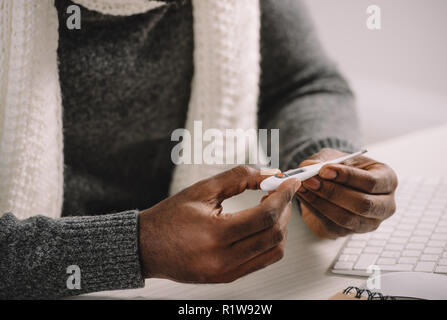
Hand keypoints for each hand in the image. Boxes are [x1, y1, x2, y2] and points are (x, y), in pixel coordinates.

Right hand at [139, 166, 300, 282]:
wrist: (147, 247)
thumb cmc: (169, 217)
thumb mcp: (203, 189)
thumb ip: (239, 177)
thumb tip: (270, 174)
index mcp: (215, 234)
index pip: (265, 216)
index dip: (284, 196)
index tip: (291, 183)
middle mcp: (223, 259)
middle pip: (274, 234)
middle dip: (284, 210)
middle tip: (280, 193)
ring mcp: (227, 272)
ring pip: (273, 251)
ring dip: (279, 227)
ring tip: (270, 208)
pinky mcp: (227, 278)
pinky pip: (261, 261)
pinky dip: (269, 242)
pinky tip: (261, 225)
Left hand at [296, 148, 397, 238]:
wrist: (331, 183)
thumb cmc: (340, 168)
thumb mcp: (333, 158)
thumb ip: (322, 161)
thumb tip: (308, 168)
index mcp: (387, 180)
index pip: (372, 182)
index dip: (347, 176)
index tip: (324, 170)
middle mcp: (384, 205)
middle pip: (363, 204)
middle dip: (333, 192)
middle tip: (310, 181)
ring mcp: (368, 223)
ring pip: (346, 218)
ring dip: (320, 202)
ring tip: (303, 187)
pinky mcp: (349, 233)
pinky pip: (332, 225)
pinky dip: (314, 210)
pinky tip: (304, 196)